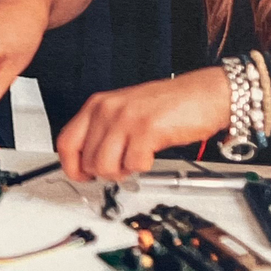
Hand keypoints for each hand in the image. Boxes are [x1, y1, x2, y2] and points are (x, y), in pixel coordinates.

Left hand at [55, 68, 230, 180]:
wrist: (204, 94)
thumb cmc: (169, 105)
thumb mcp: (125, 111)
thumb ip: (104, 131)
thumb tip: (89, 161)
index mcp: (98, 105)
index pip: (66, 142)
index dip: (72, 167)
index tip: (83, 176)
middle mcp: (107, 110)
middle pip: (87, 160)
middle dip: (106, 172)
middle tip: (123, 166)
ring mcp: (125, 119)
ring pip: (105, 166)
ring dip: (122, 172)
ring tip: (136, 160)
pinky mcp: (146, 130)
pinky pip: (133, 164)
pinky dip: (143, 167)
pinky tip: (151, 153)